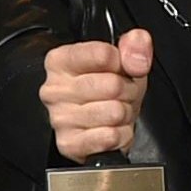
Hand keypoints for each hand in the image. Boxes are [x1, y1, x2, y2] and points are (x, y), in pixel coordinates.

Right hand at [40, 29, 150, 162]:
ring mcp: (59, 118)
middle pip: (112, 85)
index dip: (122, 63)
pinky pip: (110, 137)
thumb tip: (137, 59)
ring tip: (114, 112)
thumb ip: (135, 46)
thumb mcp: (126, 61)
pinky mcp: (69, 144)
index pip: (103, 55)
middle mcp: (54, 89)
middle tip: (119, 95)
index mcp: (60, 60)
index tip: (119, 69)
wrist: (106, 124)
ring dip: (124, 114)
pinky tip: (110, 129)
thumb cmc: (109, 91)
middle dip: (127, 91)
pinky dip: (120, 135)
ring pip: (114, 112)